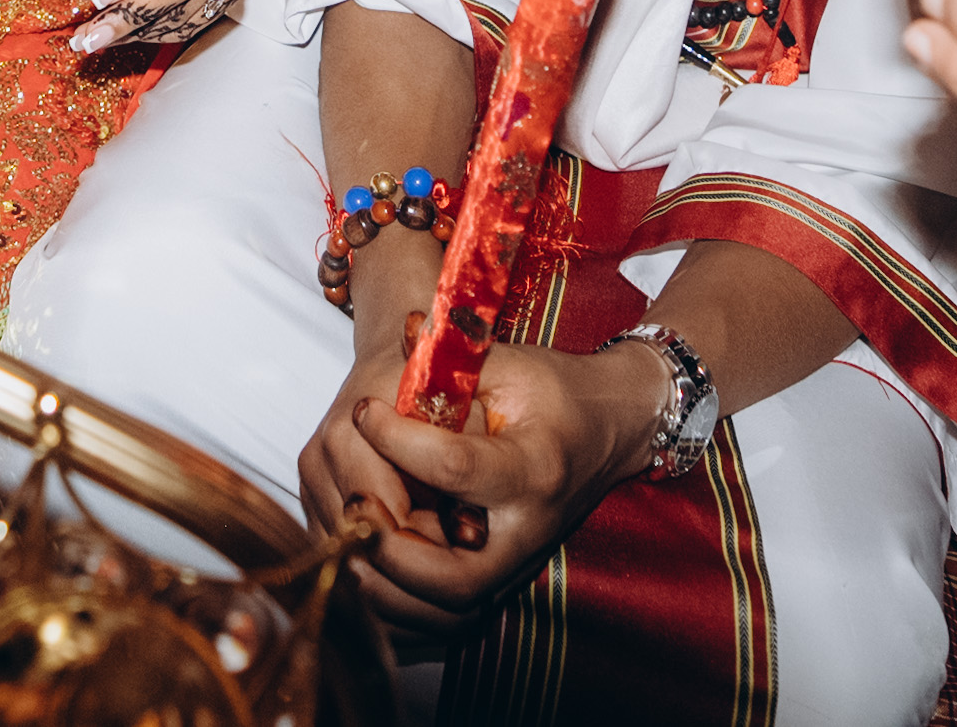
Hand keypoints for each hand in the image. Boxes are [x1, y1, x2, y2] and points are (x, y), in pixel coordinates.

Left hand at [299, 325, 664, 634]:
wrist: (608, 429)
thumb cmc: (554, 393)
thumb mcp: (509, 363)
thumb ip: (451, 357)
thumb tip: (395, 339)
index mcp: (533, 468)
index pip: (454, 468)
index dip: (396, 439)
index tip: (363, 408)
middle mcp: (529, 529)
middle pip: (456, 577)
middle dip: (392, 551)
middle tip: (351, 505)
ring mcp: (519, 563)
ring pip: (448, 608)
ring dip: (389, 586)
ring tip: (349, 539)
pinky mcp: (506, 579)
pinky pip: (448, 616)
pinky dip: (403, 602)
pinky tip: (368, 567)